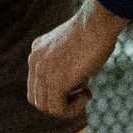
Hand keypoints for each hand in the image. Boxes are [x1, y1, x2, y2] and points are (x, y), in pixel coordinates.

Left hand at [27, 0, 123, 117]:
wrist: (98, 22)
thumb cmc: (96, 31)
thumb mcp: (74, 48)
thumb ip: (67, 65)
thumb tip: (76, 87)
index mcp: (38, 52)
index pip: (37, 85)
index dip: (57, 93)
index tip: (79, 87)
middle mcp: (35, 61)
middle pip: (38, 99)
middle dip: (60, 102)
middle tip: (82, 94)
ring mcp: (42, 72)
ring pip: (46, 107)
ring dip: (68, 108)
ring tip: (85, 94)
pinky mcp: (55, 82)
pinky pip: (58, 110)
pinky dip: (73, 110)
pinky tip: (86, 94)